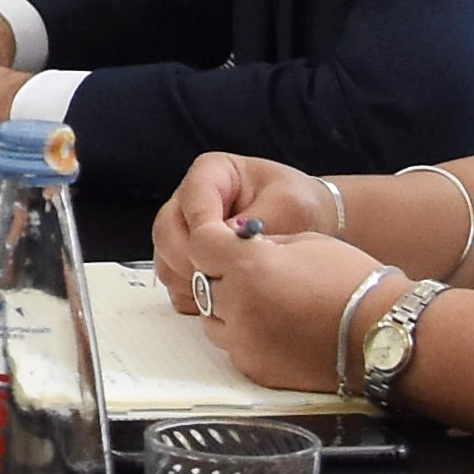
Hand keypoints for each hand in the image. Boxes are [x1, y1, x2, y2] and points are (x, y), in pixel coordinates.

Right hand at [149, 156, 344, 311]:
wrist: (308, 222)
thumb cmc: (299, 205)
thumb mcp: (288, 206)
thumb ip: (256, 224)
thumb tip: (227, 249)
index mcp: (211, 172)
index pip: (191, 199)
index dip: (203, 229)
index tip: (223, 252)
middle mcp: (190, 201)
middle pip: (166, 231)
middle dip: (188, 259)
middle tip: (218, 277)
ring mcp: (185, 231)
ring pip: (165, 259)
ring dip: (188, 280)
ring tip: (223, 292)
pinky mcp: (187, 259)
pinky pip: (174, 281)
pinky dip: (190, 294)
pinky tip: (219, 300)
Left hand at [178, 212, 389, 389]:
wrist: (384, 333)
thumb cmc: (354, 282)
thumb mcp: (306, 242)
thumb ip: (262, 244)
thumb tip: (238, 248)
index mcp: (249, 267)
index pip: (199, 244)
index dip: (211, 238)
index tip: (223, 239)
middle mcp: (238, 306)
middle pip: (201, 283)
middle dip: (218, 273)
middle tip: (248, 270)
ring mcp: (244, 343)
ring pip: (212, 320)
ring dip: (228, 307)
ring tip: (264, 300)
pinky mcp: (255, 369)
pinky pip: (233, 347)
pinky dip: (245, 335)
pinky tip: (275, 327)